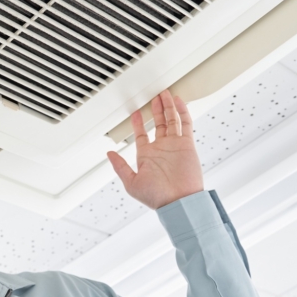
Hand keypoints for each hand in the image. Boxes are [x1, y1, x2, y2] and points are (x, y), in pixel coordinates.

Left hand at [106, 90, 203, 209]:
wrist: (180, 202)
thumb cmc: (157, 197)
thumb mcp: (131, 182)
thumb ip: (120, 166)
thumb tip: (109, 154)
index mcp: (147, 156)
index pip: (141, 134)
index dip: (138, 123)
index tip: (135, 113)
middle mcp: (161, 149)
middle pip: (158, 123)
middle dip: (155, 110)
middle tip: (154, 97)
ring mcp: (174, 145)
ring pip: (171, 120)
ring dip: (168, 107)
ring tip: (164, 94)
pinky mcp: (187, 145)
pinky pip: (185, 124)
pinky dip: (181, 112)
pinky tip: (177, 101)